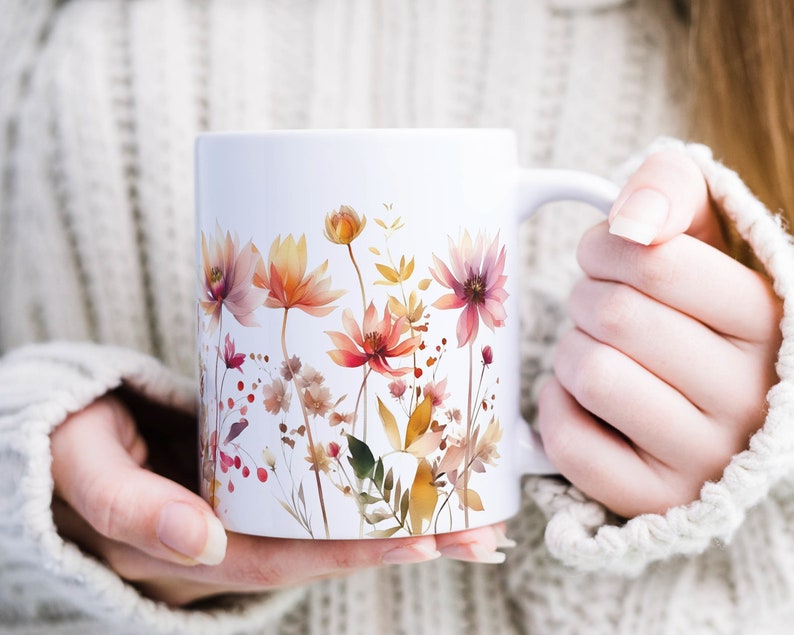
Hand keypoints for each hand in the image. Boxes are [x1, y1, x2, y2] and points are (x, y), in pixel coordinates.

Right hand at [50, 395, 509, 605]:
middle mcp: (233, 533)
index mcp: (195, 547)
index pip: (285, 558)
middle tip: (476, 531)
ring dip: (400, 514)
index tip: (419, 540)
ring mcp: (250, 501)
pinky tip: (416, 468)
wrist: (70, 423)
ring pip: (331, 517)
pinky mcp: (259, 466)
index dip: (352, 554)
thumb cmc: (71, 444)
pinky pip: (320, 481)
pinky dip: (369, 481)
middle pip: (326, 545)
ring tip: (472, 506)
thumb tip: (203, 542)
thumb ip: (131, 508)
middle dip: (401, 540)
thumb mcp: (85, 471)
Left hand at [538, 149, 782, 517]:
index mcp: (769, 322)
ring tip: (595, 351)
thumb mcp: (697, 232)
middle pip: (615, 316)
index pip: (655, 261)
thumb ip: (671, 188)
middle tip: (595, 307)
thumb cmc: (685, 306)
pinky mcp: (653, 497)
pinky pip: (569, 440)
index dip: (603, 249)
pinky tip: (580, 399)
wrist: (695, 397)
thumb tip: (630, 221)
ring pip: (591, 374)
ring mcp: (705, 457)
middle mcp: (750, 396)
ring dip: (569, 351)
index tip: (603, 257)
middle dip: (583, 298)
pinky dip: (555, 407)